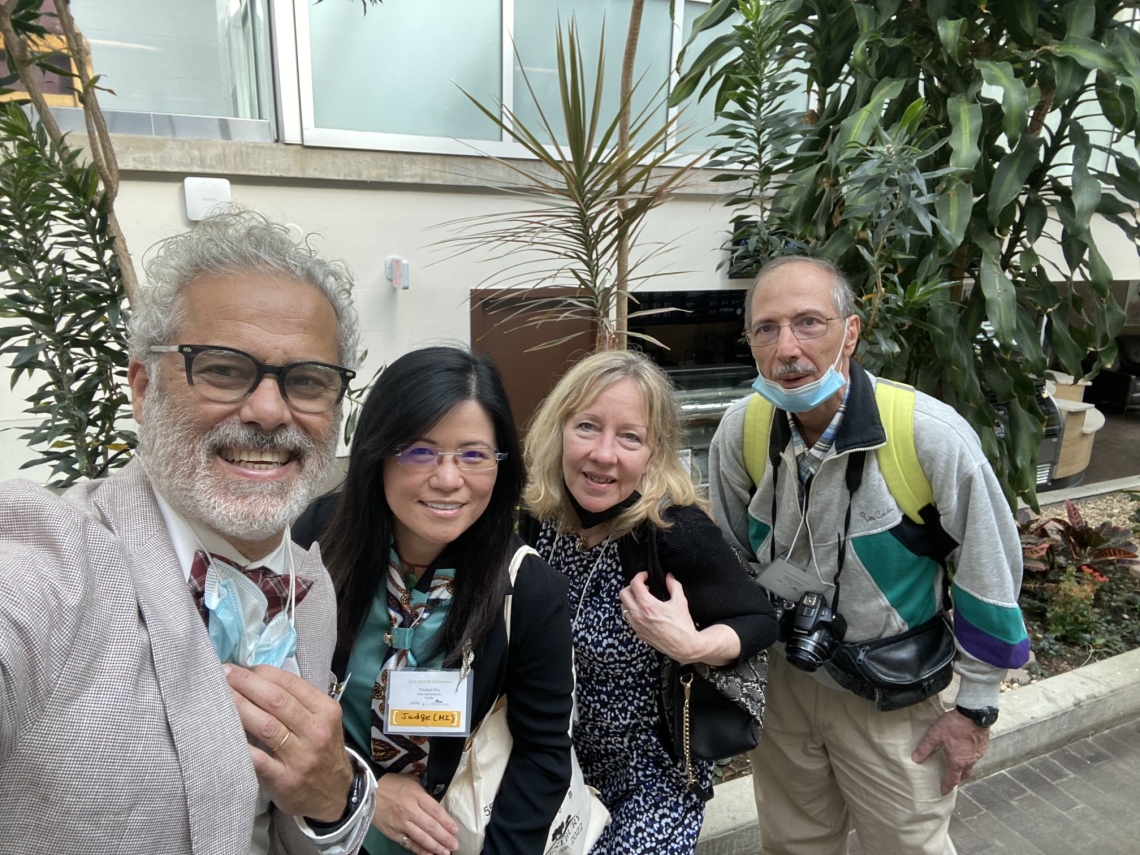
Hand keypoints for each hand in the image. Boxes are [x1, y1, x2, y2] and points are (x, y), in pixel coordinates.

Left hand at [224, 664, 353, 821]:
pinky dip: (240, 745)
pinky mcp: (285, 780)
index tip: (239, 668)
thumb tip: (257, 678)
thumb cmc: (322, 750)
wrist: (334, 793)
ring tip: (219, 695)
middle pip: (276, 701)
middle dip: (246, 684)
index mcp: (325, 710)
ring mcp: (301, 757)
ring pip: (266, 726)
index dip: (261, 673)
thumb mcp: (322, 721)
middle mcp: (316, 731)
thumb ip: (298, 702)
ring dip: (239, 707)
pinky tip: (223, 733)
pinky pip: (258, 760)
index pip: (290, 683)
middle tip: (222, 674)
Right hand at [372, 773, 458, 854]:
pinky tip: (429, 854)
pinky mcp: (393, 832)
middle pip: (431, 827)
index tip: (455, 831)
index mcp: (416, 795)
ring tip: (445, 853)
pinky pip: (408, 844)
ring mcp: (401, 823)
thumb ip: (424, 793)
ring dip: (435, 847)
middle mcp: (410, 810)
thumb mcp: (411, 781)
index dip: (447, 822)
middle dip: (444, 838)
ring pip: (421, 837)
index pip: (435, 811)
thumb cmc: (393, 784)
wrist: (369, 791)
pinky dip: (419, 850)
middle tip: (454, 845)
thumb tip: (436, 805)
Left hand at [619, 571, 700, 661]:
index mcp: (647, 605)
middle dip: (631, 587)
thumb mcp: (680, 601)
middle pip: (623, 594)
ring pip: (623, 607)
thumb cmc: (682, 624)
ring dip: (630, 600)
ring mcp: (636, 625)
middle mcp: (638, 615)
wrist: (683, 646)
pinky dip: (633, 612)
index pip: (634, 584)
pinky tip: (645, 612)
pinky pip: (629, 619)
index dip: (640, 576)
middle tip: (643, 587)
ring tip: (643, 599)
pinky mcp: (638, 633)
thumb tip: (669, 576)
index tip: (646, 576)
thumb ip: (674, 585)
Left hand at [911, 709, 990, 795]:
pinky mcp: (983, 747)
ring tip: (958, 765)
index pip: (952, 779)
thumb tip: (915, 759)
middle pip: (964, 775)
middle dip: (958, 779)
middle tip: (952, 780)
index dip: (947, 786)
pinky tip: (966, 751)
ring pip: (971, 766)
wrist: (974, 714)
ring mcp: (978, 754)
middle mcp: (970, 761)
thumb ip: (925, 748)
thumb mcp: (935, 735)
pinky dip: (970, 758)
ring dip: (964, 768)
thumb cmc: (954, 725)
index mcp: (957, 761)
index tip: (944, 792)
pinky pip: (976, 757)